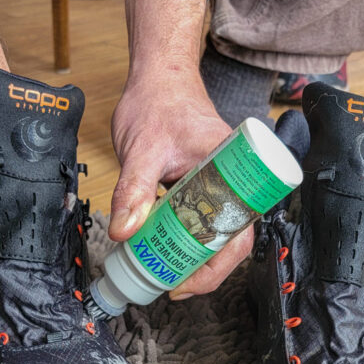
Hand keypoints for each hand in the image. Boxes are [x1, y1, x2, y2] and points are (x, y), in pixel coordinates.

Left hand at [111, 74, 252, 299]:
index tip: (192, 279)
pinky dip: (182, 239)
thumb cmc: (159, 102)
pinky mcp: (200, 187)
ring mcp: (217, 184)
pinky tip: (161, 250)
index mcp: (233, 169)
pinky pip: (198, 220)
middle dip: (205, 268)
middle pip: (230, 238)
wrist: (157, 78)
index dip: (220, 262)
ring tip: (166, 274)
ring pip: (214, 232)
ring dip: (193, 256)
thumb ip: (133, 190)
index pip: (239, 228)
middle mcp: (231, 180)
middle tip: (174, 285)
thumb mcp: (143, 149)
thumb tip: (124, 231)